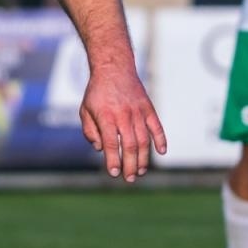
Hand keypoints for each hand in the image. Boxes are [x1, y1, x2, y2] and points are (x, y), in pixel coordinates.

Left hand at [79, 62, 166, 182]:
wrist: (113, 69)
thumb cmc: (97, 93)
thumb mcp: (85, 111)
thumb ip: (91, 131)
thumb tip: (101, 149)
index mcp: (106, 117)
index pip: (111, 144)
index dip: (113, 160)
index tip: (114, 173)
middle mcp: (123, 116)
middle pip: (130, 146)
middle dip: (130, 165)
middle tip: (129, 179)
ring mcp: (138, 112)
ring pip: (144, 140)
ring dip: (143, 158)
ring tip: (140, 171)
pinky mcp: (148, 108)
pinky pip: (157, 126)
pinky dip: (161, 140)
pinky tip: (161, 152)